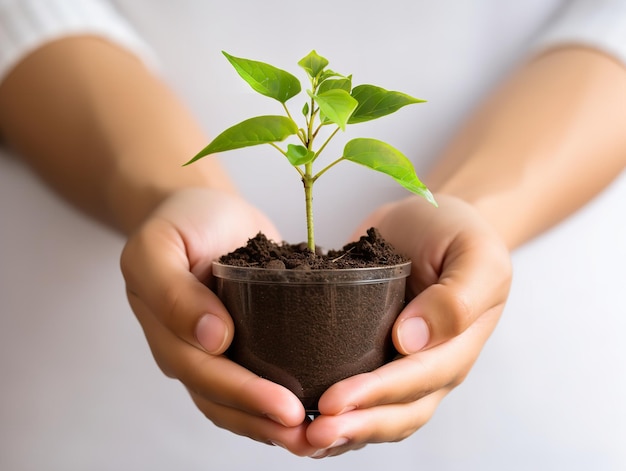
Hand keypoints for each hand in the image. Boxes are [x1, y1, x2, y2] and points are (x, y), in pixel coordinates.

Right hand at [120, 188, 317, 455]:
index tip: (288, 408)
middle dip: (266, 422)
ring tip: (319, 438)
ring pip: (240, 403)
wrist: (204, 211)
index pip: (205, 375)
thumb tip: (212, 338)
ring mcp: (217, 351)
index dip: (245, 396)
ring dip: (276, 426)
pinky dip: (281, 401)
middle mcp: (191, 351)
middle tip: (313, 435)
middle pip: (224, 401)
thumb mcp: (160, 244)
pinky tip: (316, 410)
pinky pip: (260, 380)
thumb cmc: (182, 221)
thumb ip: (172, 290)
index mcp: (167, 331)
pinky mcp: (246, 342)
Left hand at [304, 194, 511, 457]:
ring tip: (299, 440)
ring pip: (375, 416)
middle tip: (308, 434)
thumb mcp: (474, 254)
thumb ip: (457, 297)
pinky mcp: (370, 354)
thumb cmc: (455, 232)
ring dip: (340, 432)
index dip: (376, 396)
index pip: (417, 381)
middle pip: (396, 413)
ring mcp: (399, 364)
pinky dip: (333, 413)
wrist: (431, 221)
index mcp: (457, 346)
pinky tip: (298, 420)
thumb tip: (410, 341)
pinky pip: (356, 395)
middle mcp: (429, 365)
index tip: (333, 402)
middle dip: (354, 427)